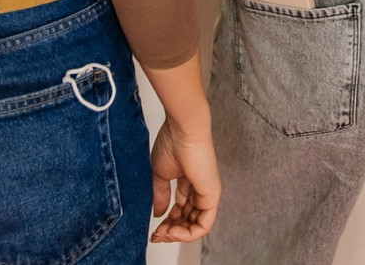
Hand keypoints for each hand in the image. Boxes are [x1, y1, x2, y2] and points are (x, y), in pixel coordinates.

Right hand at [149, 116, 219, 242]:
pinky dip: (188, 234)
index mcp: (188, 183)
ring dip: (177, 235)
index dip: (166, 223)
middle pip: (187, 220)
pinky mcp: (211, 196)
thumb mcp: (160, 174)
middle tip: (156, 235)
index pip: (180, 210)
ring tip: (163, 233)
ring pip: (195, 226)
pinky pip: (204, 225)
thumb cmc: (172, 142)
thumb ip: (160, 195)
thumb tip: (158, 214)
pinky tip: (172, 230)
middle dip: (170, 231)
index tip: (153, 229)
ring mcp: (207, 193)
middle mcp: (199, 189)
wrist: (183, 129)